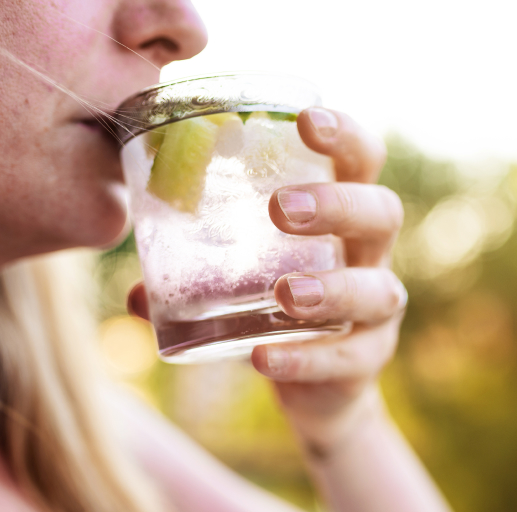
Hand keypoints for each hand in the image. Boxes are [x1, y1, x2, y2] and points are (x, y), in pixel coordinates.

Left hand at [127, 108, 404, 457]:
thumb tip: (134, 290)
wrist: (314, 387)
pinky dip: (304, 359)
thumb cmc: (275, 308)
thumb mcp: (240, 278)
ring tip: (285, 293)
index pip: (362, 160)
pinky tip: (263, 358)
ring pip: (377, 290)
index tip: (307, 121)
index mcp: (342, 215)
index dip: (346, 136)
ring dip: (331, 288)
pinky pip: (348, 358)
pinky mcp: (368, 360)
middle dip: (337, 205)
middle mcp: (369, 254)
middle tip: (280, 208)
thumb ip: (193, 274)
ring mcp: (377, 310)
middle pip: (382, 213)